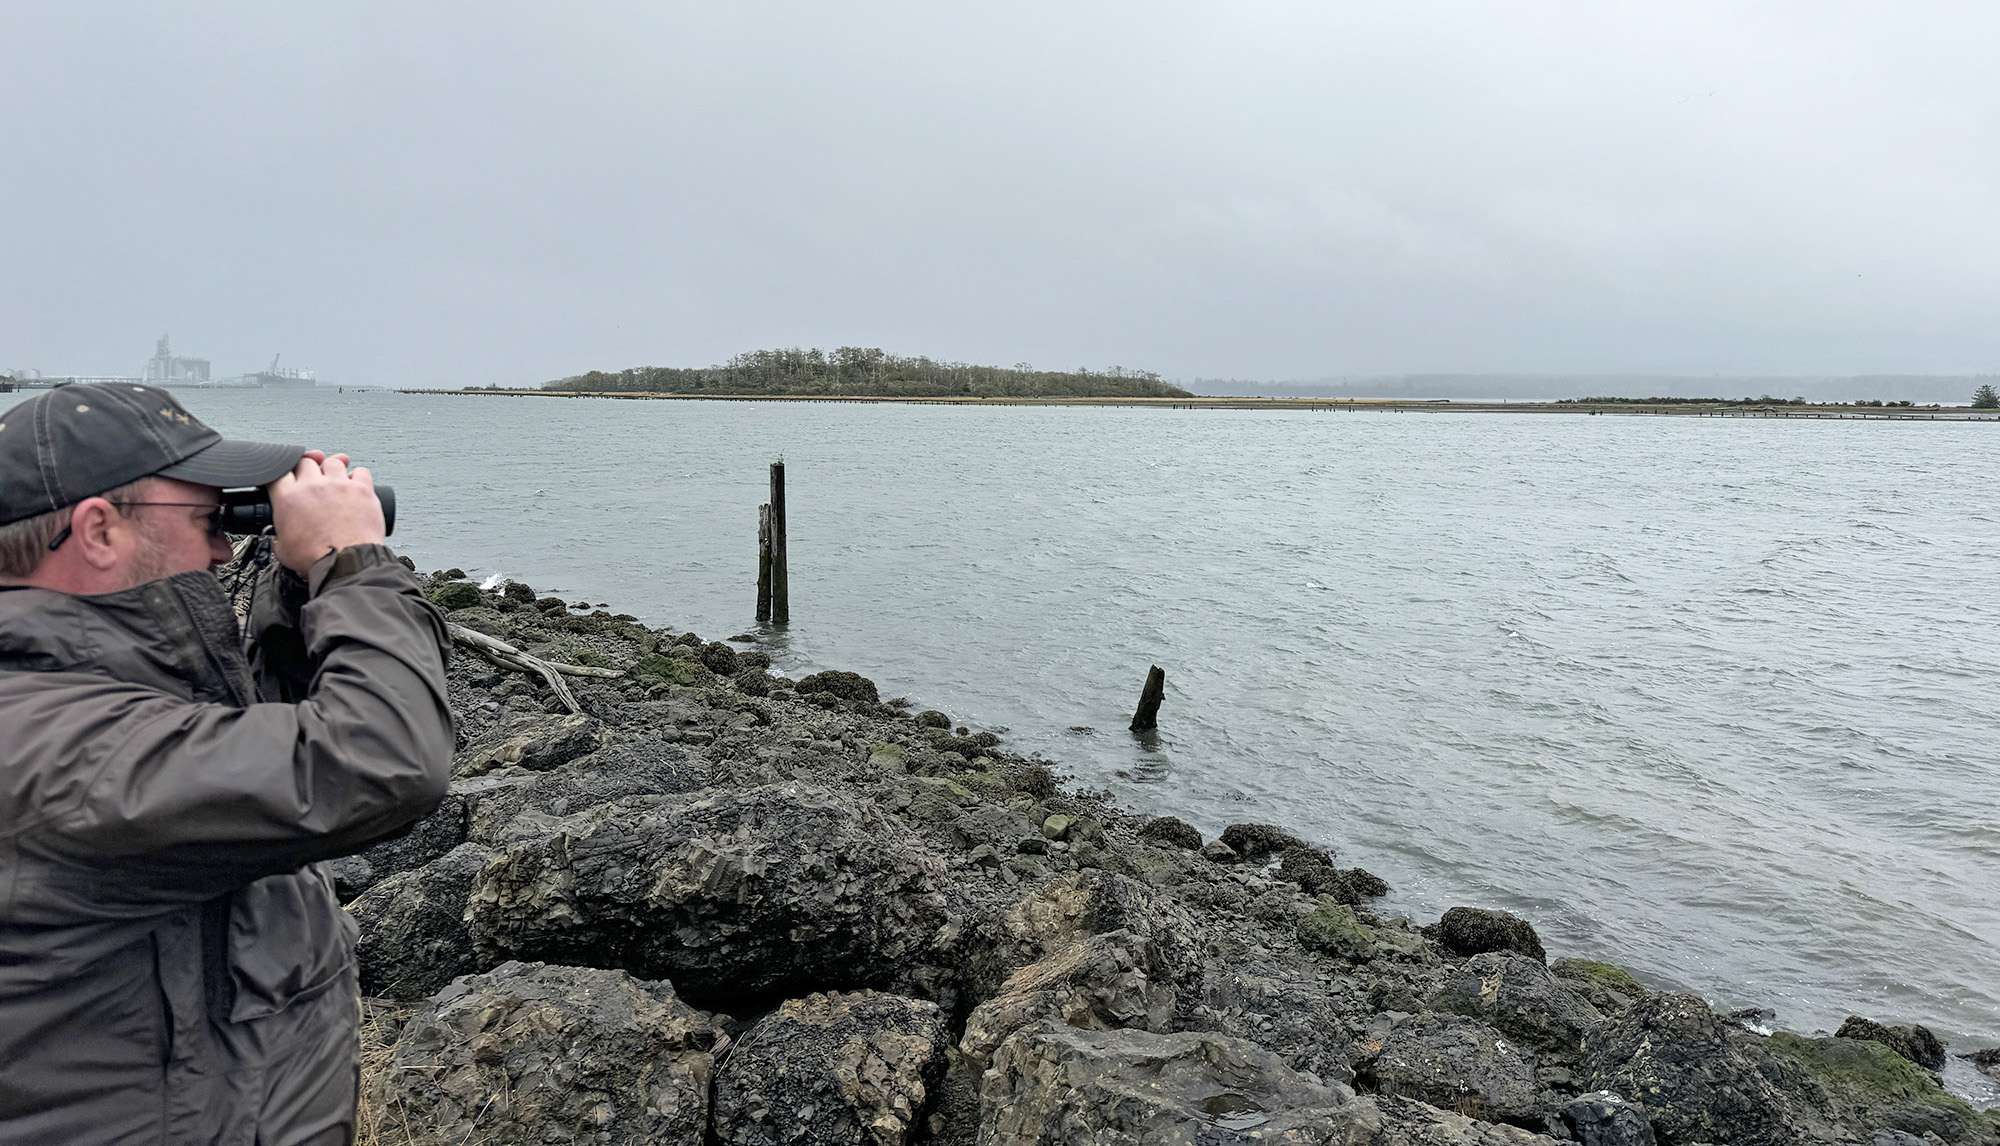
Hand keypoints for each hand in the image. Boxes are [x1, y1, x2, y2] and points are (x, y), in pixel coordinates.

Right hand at [269, 451, 386, 573]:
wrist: (346, 563)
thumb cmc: (318, 559)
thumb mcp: (283, 551)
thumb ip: (279, 537)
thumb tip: (280, 538)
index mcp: (288, 498)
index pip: (279, 470)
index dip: (285, 472)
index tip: (291, 476)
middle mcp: (312, 486)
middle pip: (307, 461)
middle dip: (309, 467)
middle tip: (314, 477)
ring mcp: (338, 485)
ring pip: (333, 462)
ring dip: (333, 468)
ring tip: (335, 480)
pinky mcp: (362, 489)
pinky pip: (361, 471)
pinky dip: (359, 476)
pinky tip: (357, 485)